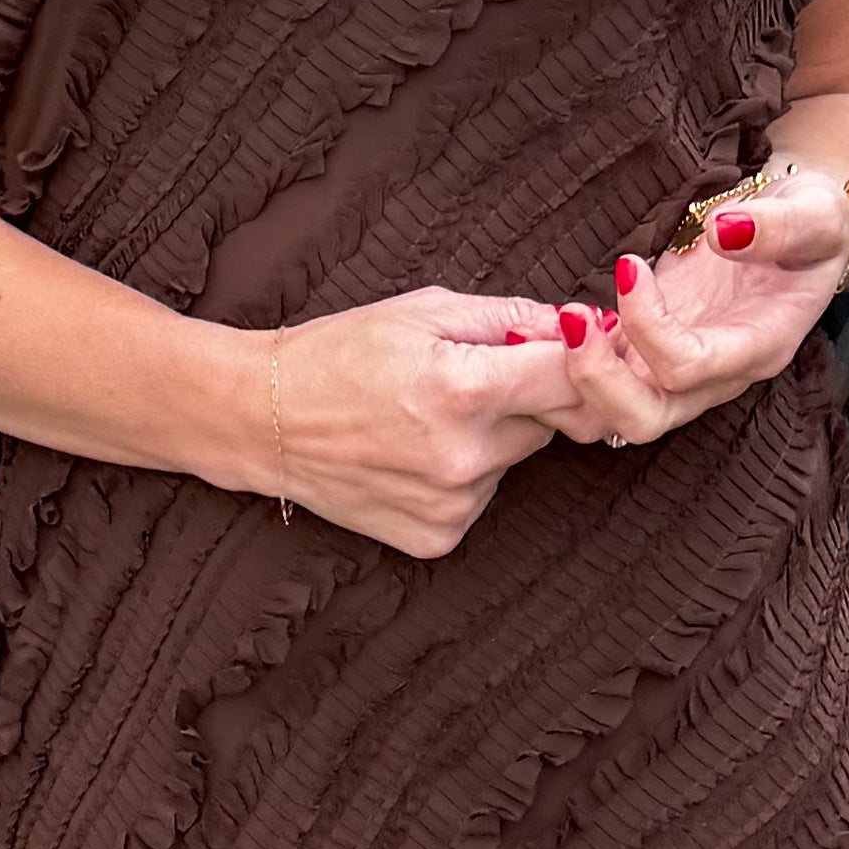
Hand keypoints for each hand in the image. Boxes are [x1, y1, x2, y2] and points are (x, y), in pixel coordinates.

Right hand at [261, 283, 579, 558]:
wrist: (264, 420)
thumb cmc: (339, 353)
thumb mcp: (424, 310)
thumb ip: (512, 316)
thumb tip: (584, 324)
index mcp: (465, 389)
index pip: (575, 378)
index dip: (579, 357)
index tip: (567, 348)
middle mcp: (465, 457)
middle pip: (552, 420)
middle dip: (526, 395)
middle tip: (465, 378)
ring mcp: (452, 504)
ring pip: (517, 459)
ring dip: (494, 436)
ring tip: (427, 417)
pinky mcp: (438, 537)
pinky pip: (484, 495)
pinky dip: (465, 474)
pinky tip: (414, 454)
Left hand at [546, 162, 848, 452]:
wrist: (798, 234)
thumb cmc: (810, 226)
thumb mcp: (814, 215)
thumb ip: (778, 226)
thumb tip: (724, 230)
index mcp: (758, 348)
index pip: (689, 367)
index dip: (649, 326)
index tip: (629, 268)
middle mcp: (714, 376)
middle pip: (643, 419)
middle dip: (595, 378)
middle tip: (571, 317)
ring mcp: (675, 374)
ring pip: (609, 417)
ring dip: (570, 379)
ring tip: (553, 322)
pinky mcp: (646, 358)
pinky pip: (595, 388)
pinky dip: (564, 366)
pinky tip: (543, 324)